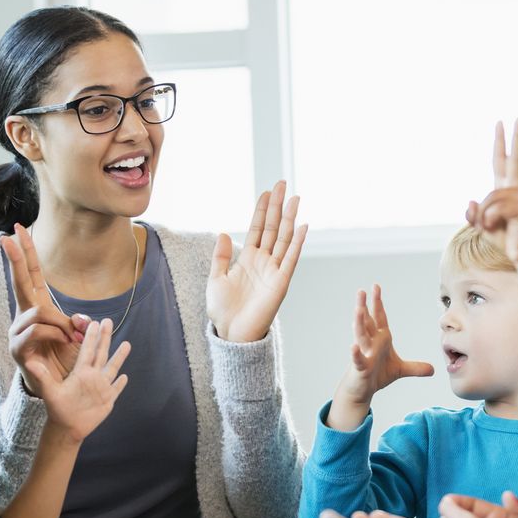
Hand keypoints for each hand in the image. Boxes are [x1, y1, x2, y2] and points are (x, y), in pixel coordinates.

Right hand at [2, 224, 87, 397]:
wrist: (60, 388)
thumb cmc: (66, 359)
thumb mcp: (78, 338)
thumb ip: (78, 324)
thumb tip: (82, 320)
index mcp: (38, 307)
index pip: (31, 274)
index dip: (26, 253)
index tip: (16, 230)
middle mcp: (24, 316)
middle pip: (20, 281)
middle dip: (16, 258)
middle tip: (7, 236)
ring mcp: (18, 331)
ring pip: (39, 312)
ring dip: (61, 324)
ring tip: (72, 338)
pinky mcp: (17, 348)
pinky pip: (37, 331)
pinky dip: (56, 335)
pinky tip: (65, 342)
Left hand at [24, 317, 131, 442]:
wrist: (66, 427)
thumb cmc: (57, 409)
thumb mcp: (50, 391)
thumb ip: (42, 376)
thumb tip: (29, 362)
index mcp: (80, 372)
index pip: (87, 350)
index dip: (90, 336)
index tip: (93, 321)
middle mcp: (92, 376)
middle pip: (101, 353)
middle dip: (105, 337)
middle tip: (108, 321)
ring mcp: (101, 387)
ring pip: (113, 368)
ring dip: (119, 356)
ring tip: (126, 343)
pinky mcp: (107, 399)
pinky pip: (116, 388)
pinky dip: (121, 383)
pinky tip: (126, 376)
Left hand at [207, 181, 307, 342]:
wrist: (231, 333)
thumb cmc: (223, 311)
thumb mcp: (215, 279)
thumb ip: (220, 256)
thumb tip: (223, 233)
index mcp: (247, 259)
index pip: (257, 228)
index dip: (261, 210)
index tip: (266, 191)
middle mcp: (263, 261)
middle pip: (272, 227)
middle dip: (277, 206)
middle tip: (282, 184)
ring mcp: (274, 270)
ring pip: (283, 238)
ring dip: (289, 218)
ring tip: (294, 198)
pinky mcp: (281, 282)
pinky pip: (290, 258)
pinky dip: (297, 242)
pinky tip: (302, 226)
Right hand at [338, 285, 434, 405]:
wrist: (363, 390)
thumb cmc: (377, 375)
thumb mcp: (400, 370)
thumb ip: (415, 367)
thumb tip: (433, 369)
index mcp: (380, 339)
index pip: (379, 318)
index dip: (378, 303)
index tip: (376, 287)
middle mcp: (370, 343)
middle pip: (366, 322)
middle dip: (364, 306)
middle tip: (361, 291)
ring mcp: (364, 354)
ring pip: (360, 336)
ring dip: (359, 323)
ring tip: (358, 310)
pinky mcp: (360, 367)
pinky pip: (358, 359)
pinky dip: (356, 353)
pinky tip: (353, 347)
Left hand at [466, 118, 517, 265]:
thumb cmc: (509, 240)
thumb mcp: (483, 227)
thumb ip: (474, 215)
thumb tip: (471, 202)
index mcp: (509, 189)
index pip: (505, 161)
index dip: (503, 143)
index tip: (505, 123)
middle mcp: (517, 190)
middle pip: (513, 160)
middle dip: (514, 138)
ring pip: (489, 198)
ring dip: (483, 217)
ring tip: (492, 228)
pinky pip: (494, 210)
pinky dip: (488, 222)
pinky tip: (495, 228)